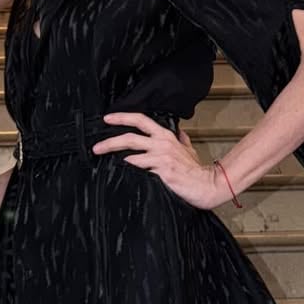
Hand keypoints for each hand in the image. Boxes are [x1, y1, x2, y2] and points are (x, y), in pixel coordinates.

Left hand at [92, 113, 224, 209]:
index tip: (107, 118)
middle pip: (130, 137)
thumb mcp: (190, 151)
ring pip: (131, 153)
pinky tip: (120, 172)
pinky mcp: (162, 170)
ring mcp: (161, 156)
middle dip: (110, 141)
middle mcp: (162, 143)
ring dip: (115, 157)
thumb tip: (181, 132)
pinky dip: (128, 168)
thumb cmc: (197, 171)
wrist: (207, 185)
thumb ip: (183, 141)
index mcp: (166, 136)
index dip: (122, 117)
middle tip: (96, 147)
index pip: (141, 120)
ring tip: (103, 161)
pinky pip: (139, 167)